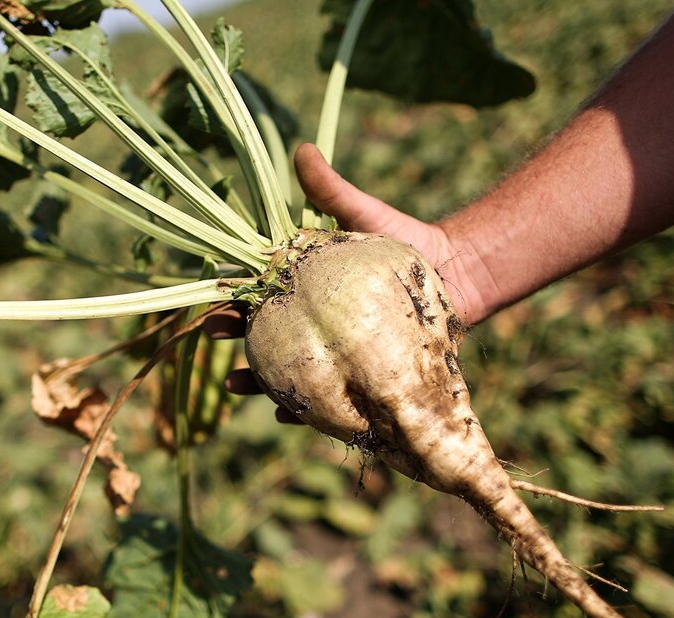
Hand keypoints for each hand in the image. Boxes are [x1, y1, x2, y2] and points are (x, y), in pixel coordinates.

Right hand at [205, 144, 489, 420]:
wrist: (460, 274)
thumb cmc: (408, 243)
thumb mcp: (365, 214)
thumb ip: (332, 190)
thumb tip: (303, 149)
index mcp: (307, 286)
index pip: (259, 293)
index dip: (232, 298)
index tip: (213, 301)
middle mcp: (315, 322)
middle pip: (263, 335)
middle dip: (234, 339)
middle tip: (214, 340)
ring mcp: (335, 351)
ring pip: (287, 371)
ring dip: (257, 381)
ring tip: (236, 386)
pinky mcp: (359, 375)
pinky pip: (326, 399)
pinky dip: (302, 409)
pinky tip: (285, 413)